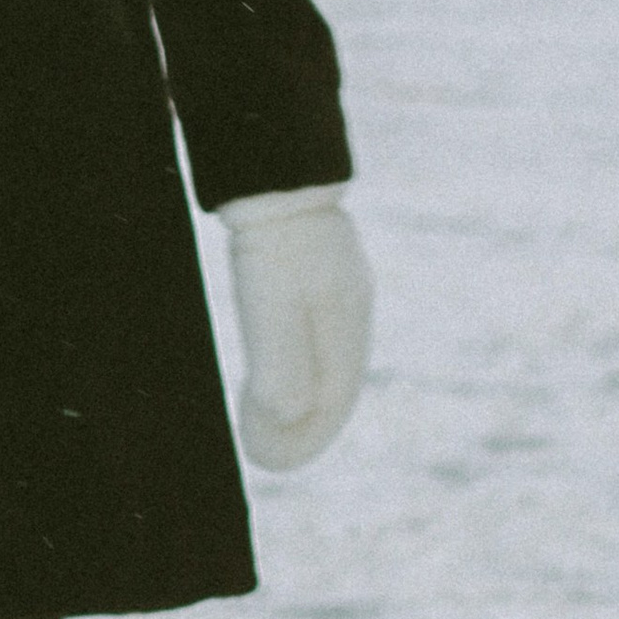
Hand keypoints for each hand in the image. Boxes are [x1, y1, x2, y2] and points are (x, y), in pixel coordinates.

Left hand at [224, 185, 373, 470]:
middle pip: (335, 380)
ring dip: (302, 390)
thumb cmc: (273, 234)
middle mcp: (350, 302)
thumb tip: (287, 425)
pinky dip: (296, 355)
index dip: (303, 438)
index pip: (333, 398)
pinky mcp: (313, 257)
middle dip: (306, 423)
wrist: (274, 153)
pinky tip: (277, 352)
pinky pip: (312, 323)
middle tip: (267, 455)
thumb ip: (282, 367)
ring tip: (272, 417)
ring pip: (326, 352)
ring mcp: (335, 278)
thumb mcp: (272, 304)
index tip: (267, 464)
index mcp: (347, 320)